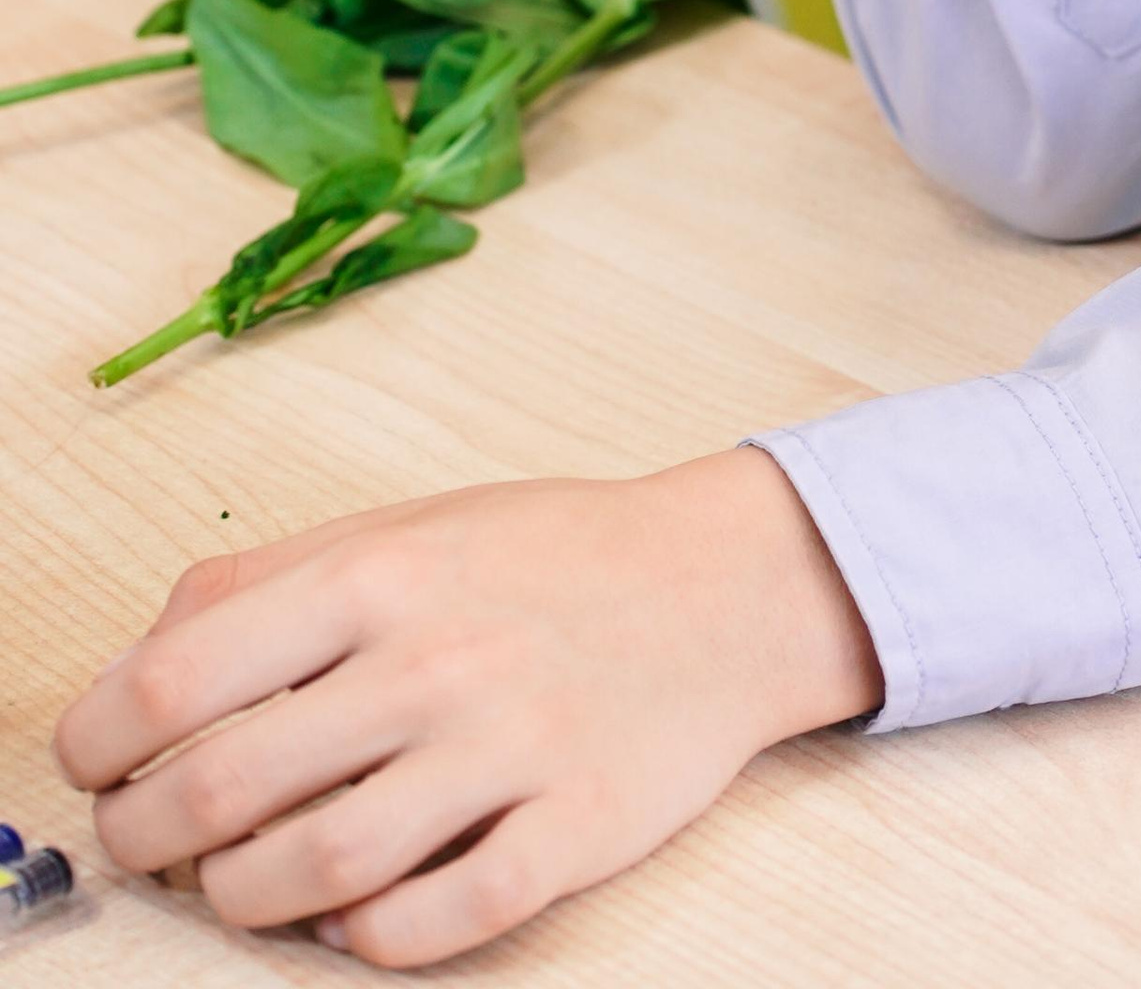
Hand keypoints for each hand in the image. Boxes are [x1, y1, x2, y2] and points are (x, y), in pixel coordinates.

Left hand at [55, 452, 881, 968]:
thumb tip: (143, 660)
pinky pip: (435, 922)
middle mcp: (435, 659)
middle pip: (222, 794)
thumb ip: (270, 579)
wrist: (725, 585)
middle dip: (149, 842)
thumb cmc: (546, 558)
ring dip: (244, 900)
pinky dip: (369, 936)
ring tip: (237, 886)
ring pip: (314, 872)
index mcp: (379, 573)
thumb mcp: (404, 526)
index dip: (98, 744)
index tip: (94, 766)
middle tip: (146, 846)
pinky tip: (354, 913)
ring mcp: (508, 748)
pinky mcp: (573, 829)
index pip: (174, 678)